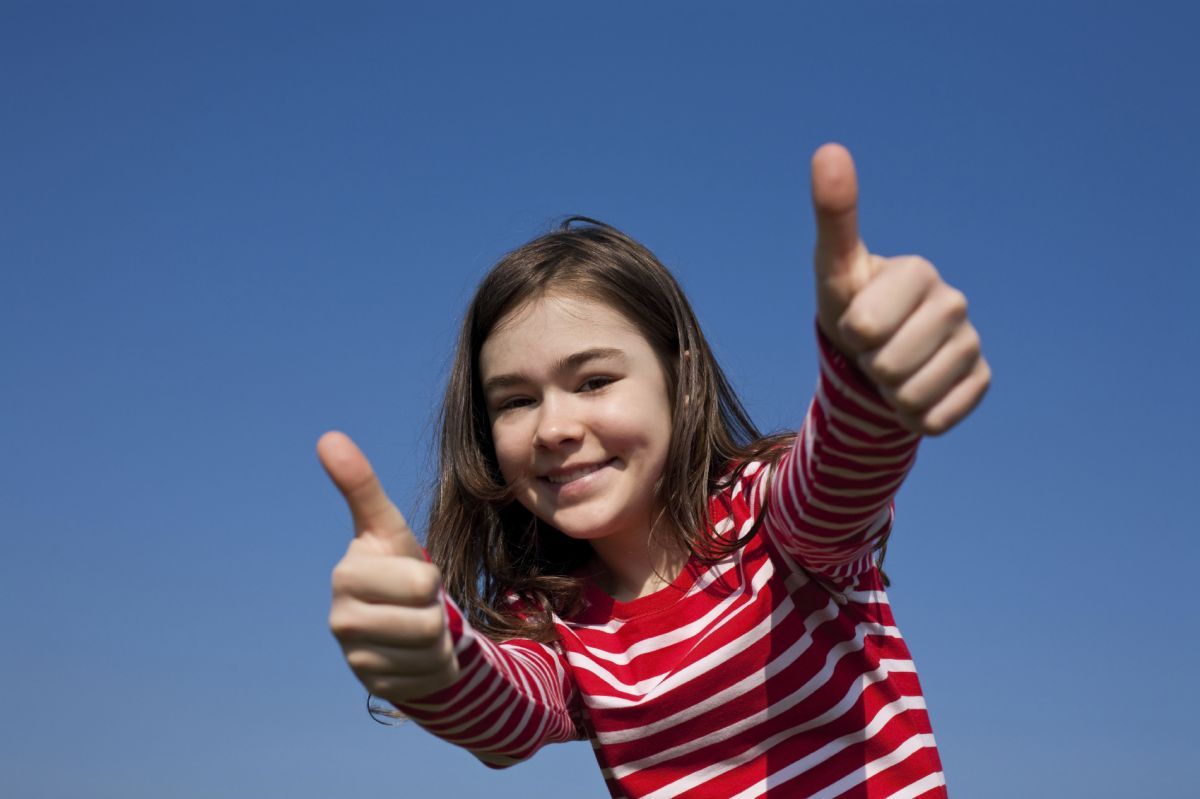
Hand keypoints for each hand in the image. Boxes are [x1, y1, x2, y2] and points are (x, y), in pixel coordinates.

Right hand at [319, 431, 457, 702]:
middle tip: (418, 603)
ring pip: (431, 651)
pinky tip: (416, 653)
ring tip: (416, 625)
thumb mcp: (385, 526)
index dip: (429, 578)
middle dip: (436, 610)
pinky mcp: (375, 687)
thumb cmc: (392, 563)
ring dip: (439, 639)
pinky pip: (433, 678)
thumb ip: (360, 485)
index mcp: (346, 576)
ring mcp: (355, 659)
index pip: (421, 582)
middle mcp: (341, 620)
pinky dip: (436, 665)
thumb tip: (328, 436)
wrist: (397, 617)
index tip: (410, 575)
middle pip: (429, 622)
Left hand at [811, 143, 990, 434]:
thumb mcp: (835, 268)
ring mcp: (972, 344)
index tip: (857, 320)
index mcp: (919, 271)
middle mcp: (954, 303)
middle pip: (888, 367)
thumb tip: (829, 148)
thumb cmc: (851, 307)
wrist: (874, 358)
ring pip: (909, 398)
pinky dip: (913, 417)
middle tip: (871, 348)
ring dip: (888, 394)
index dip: (851, 333)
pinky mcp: (981, 382)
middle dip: (868, 366)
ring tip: (890, 368)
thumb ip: (834, 214)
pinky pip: (934, 420)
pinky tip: (915, 388)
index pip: (864, 326)